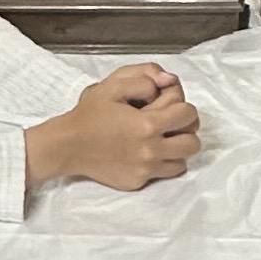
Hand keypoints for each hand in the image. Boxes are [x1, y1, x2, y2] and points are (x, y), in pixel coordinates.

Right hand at [31, 64, 200, 193]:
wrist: (68, 146)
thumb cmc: (90, 115)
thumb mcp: (112, 86)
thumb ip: (144, 78)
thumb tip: (169, 80)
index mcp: (147, 124)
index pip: (188, 115)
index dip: (184, 108)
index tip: (172, 108)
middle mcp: (150, 150)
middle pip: (192, 143)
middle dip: (186, 131)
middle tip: (171, 126)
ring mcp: (145, 170)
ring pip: (182, 162)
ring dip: (176, 150)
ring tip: (161, 141)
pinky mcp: (137, 182)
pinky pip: (162, 175)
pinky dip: (159, 164)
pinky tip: (144, 154)